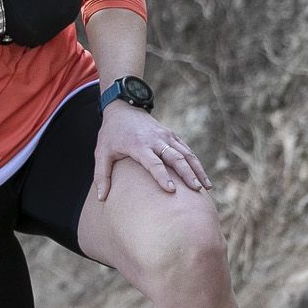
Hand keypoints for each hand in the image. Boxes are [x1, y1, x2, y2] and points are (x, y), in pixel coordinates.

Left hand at [91, 103, 210, 200]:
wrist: (123, 108)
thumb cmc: (111, 134)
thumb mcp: (101, 152)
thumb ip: (101, 175)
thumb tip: (101, 198)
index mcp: (138, 145)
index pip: (153, 163)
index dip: (162, 176)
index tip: (171, 190)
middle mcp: (156, 140)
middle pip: (175, 158)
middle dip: (187, 174)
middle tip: (196, 190)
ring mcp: (166, 136)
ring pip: (186, 154)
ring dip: (197, 170)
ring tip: (206, 187)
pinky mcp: (172, 136)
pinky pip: (187, 150)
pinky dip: (196, 163)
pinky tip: (203, 177)